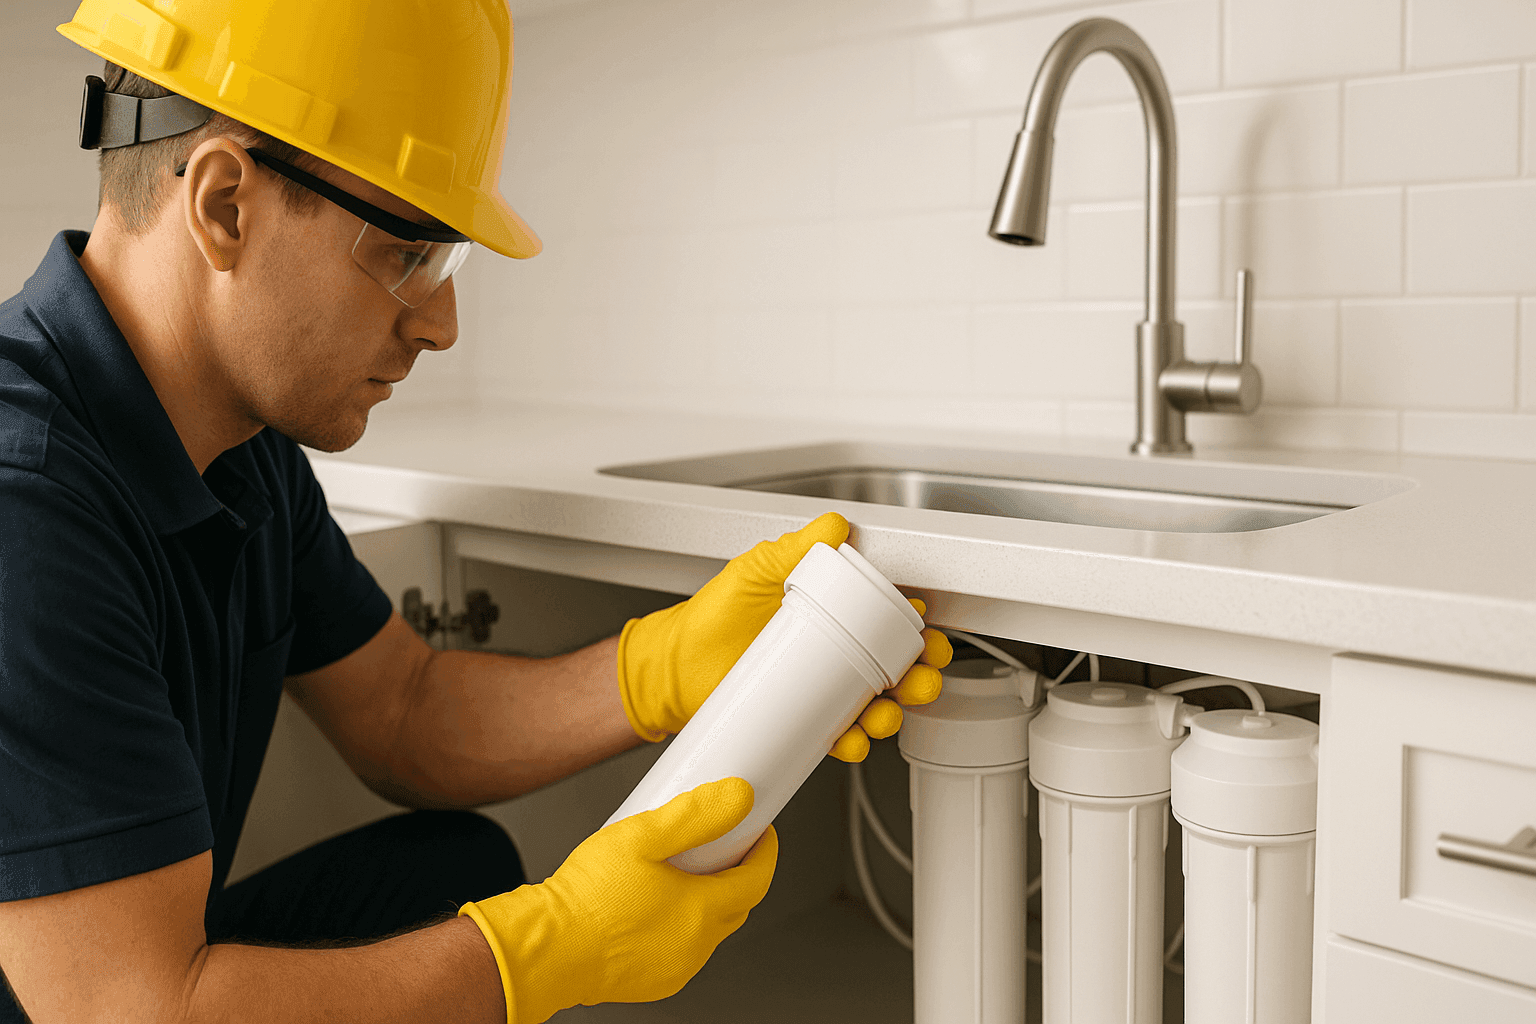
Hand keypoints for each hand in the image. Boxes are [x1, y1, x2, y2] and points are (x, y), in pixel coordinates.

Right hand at [460, 776, 774, 1023]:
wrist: (545, 948)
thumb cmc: (585, 898)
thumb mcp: (642, 835)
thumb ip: (694, 814)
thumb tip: (736, 797)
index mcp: (700, 910)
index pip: (757, 880)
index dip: (765, 851)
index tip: (762, 832)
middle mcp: (695, 946)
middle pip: (738, 905)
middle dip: (740, 873)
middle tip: (727, 844)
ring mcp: (675, 968)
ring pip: (710, 930)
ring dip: (710, 901)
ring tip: (685, 870)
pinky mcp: (653, 982)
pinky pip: (683, 950)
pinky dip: (684, 926)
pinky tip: (658, 905)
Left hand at [615, 512, 952, 761]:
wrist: (675, 664)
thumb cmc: (714, 614)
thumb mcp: (756, 570)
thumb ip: (794, 548)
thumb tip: (835, 526)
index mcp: (833, 615)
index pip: (888, 622)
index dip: (915, 632)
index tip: (926, 636)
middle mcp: (834, 654)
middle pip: (894, 670)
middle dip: (918, 679)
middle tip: (921, 680)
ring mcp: (820, 691)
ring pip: (874, 708)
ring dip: (891, 716)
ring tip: (883, 715)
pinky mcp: (803, 723)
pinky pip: (839, 738)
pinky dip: (853, 744)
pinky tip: (851, 741)